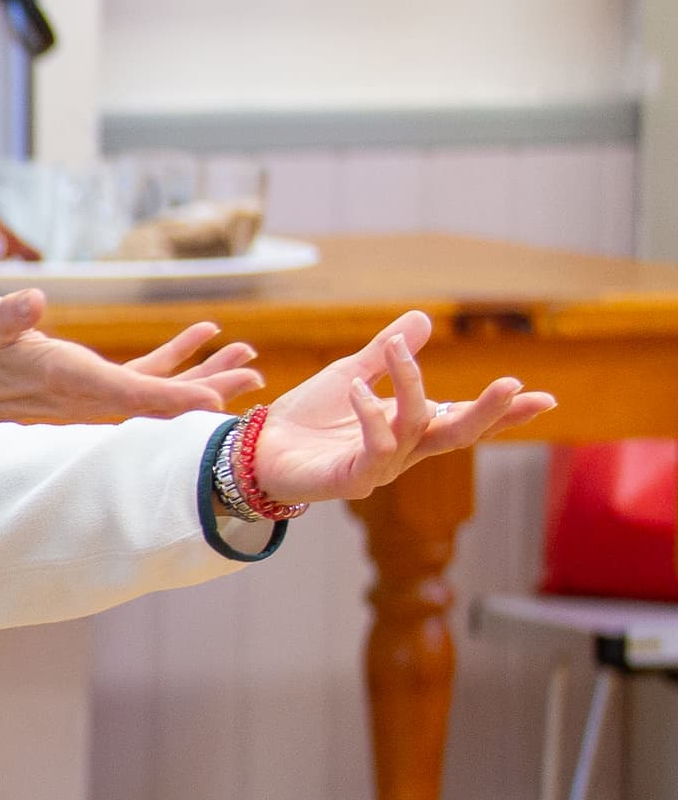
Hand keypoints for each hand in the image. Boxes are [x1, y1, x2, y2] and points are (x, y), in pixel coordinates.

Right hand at [0, 292, 260, 454]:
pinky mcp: (93, 386)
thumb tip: (34, 299)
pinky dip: (177, 362)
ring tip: (248, 360)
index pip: (128, 395)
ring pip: (160, 394)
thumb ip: (7, 315)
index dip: (173, 398)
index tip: (213, 402)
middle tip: (253, 377)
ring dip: (204, 378)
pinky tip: (204, 337)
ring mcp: (94, 395)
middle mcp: (88, 396)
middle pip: (158, 402)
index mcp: (66, 381)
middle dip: (208, 391)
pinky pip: (144, 380)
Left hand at [241, 311, 555, 505]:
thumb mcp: (350, 374)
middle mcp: (403, 452)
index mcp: (410, 428)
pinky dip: (371, 415)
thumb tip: (422, 319)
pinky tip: (359, 388)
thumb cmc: (304, 419)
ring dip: (408, 384)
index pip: (465, 418)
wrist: (254, 448)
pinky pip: (376, 448)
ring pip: (415, 428)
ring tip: (391, 347)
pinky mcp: (351, 480)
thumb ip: (387, 354)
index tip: (545, 398)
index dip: (504, 413)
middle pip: (459, 435)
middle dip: (488, 412)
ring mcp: (380, 469)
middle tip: (513, 385)